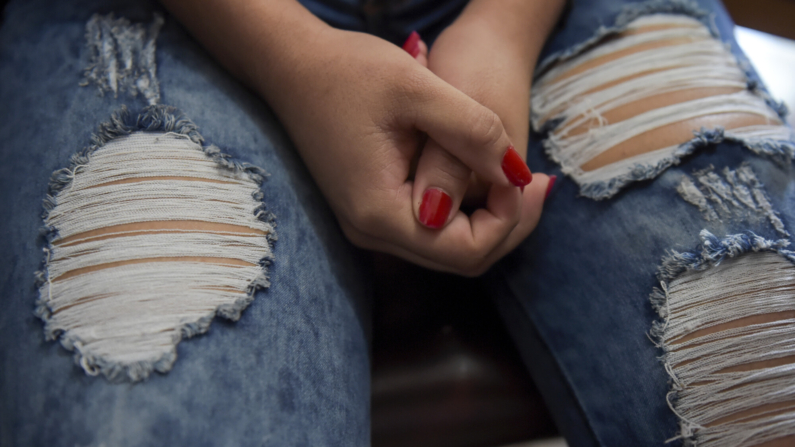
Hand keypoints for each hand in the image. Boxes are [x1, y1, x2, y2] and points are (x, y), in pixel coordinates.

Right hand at [161, 0, 557, 274]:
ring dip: (490, 219)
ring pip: (448, 247)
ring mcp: (368, 222)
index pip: (465, 252)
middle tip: (538, 182)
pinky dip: (466, 209)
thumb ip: (473, 134)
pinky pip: (431, 228)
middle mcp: (371, 230)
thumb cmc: (348, 71)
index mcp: (380, 211)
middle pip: (460, 259)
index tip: (528, 175)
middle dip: (508, 225)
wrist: (292, 65)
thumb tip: (520, 176)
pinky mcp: (370, 206)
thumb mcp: (419, 89)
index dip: (510, 220)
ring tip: (519, 178)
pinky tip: (484, 176)